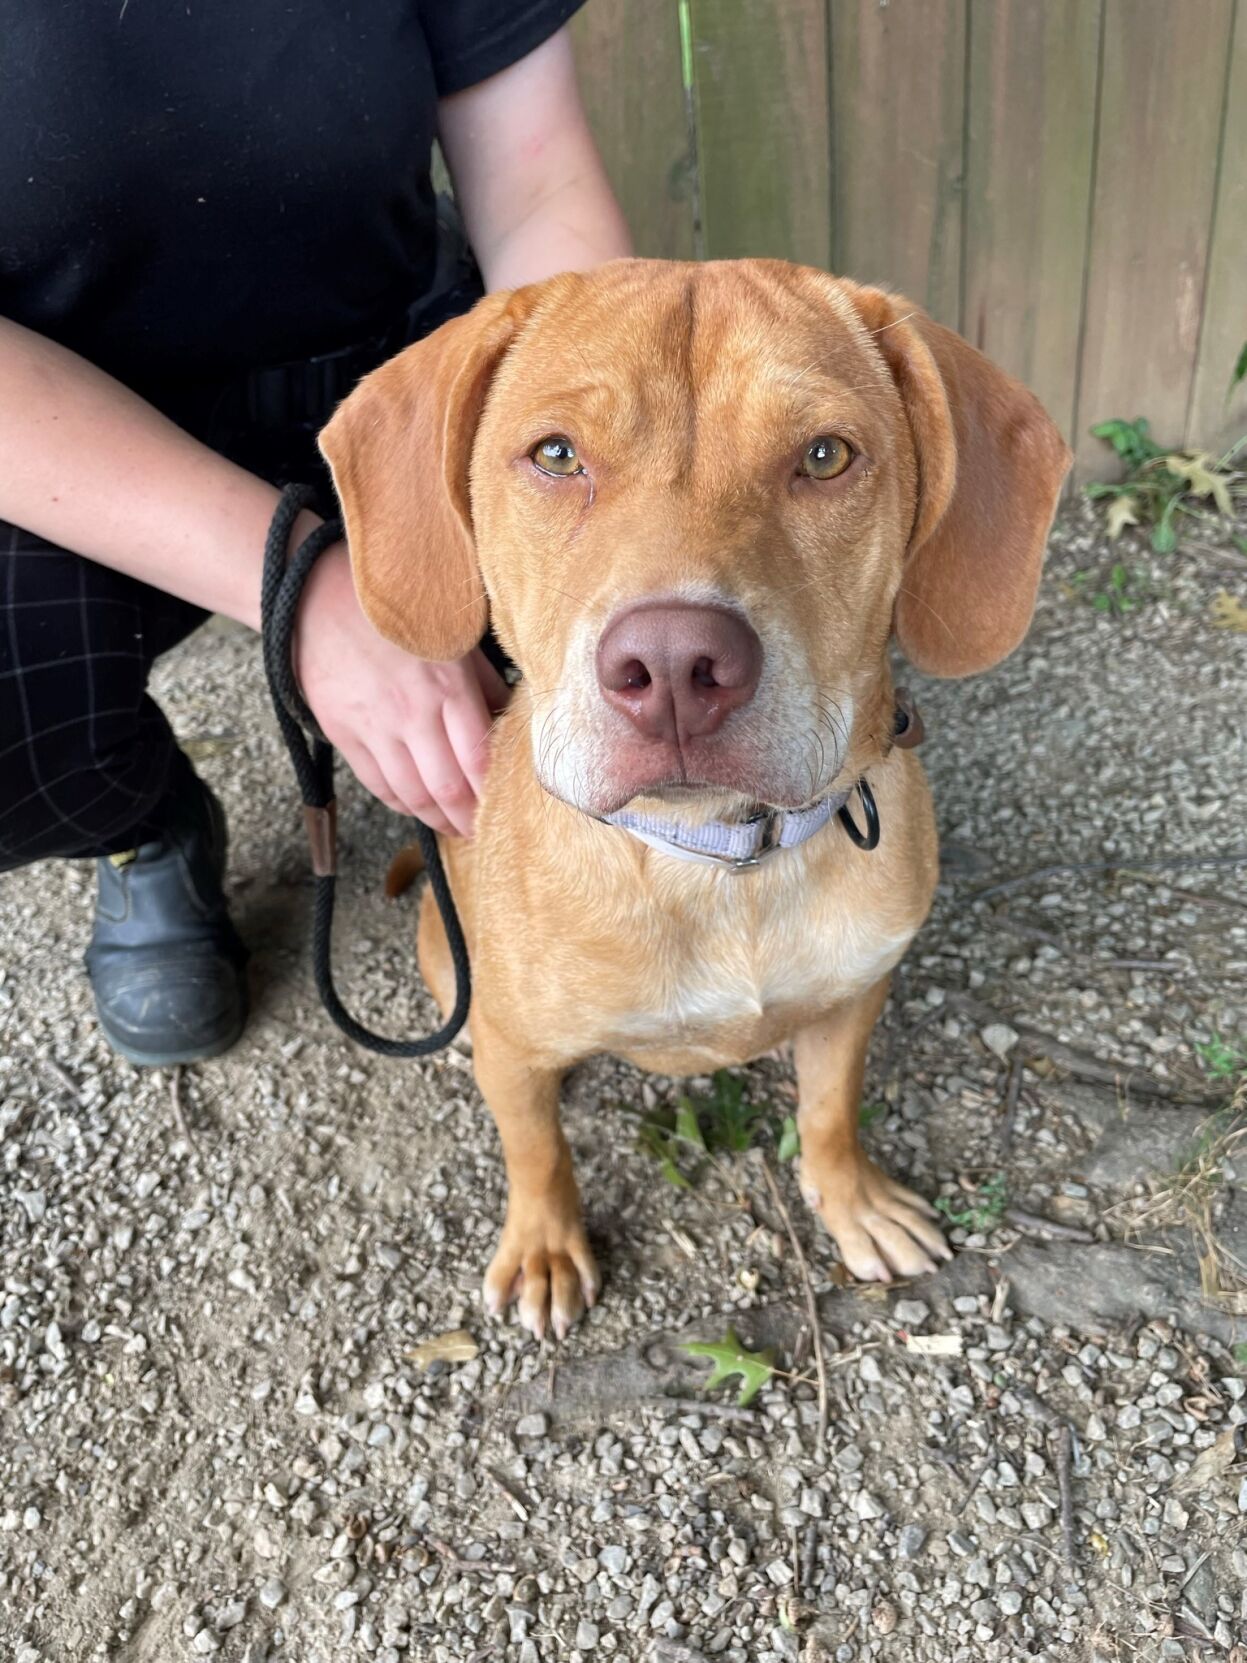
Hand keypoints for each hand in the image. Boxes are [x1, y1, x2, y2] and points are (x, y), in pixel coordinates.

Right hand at [293, 536, 508, 835]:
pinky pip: (378, 784)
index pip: (478, 759)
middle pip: (447, 788)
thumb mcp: (453, 631)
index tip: (506, 809)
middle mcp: (411, 713)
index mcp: (446, 685)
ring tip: (454, 827)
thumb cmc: (394, 607)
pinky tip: (417, 808)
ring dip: (437, 819)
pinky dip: (402, 805)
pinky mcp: (343, 734)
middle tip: (482, 831)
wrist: (314, 594)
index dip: (493, 794)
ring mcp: (373, 727)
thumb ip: (484, 679)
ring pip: (412, 795)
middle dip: (468, 818)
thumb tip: (510, 717)